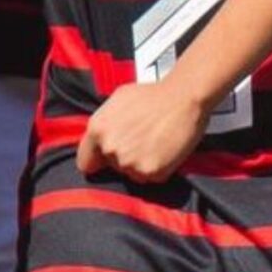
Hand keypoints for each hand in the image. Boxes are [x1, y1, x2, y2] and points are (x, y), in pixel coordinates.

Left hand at [76, 81, 210, 183]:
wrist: (185, 97)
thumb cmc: (154, 93)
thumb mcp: (118, 99)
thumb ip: (104, 122)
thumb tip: (99, 140)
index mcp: (97, 130)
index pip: (85, 162)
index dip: (98, 159)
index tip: (106, 158)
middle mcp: (110, 148)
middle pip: (112, 166)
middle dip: (123, 156)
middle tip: (141, 139)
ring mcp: (130, 162)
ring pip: (131, 172)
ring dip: (141, 162)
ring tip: (155, 142)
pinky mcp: (151, 172)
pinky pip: (150, 177)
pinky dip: (158, 167)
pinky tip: (165, 149)